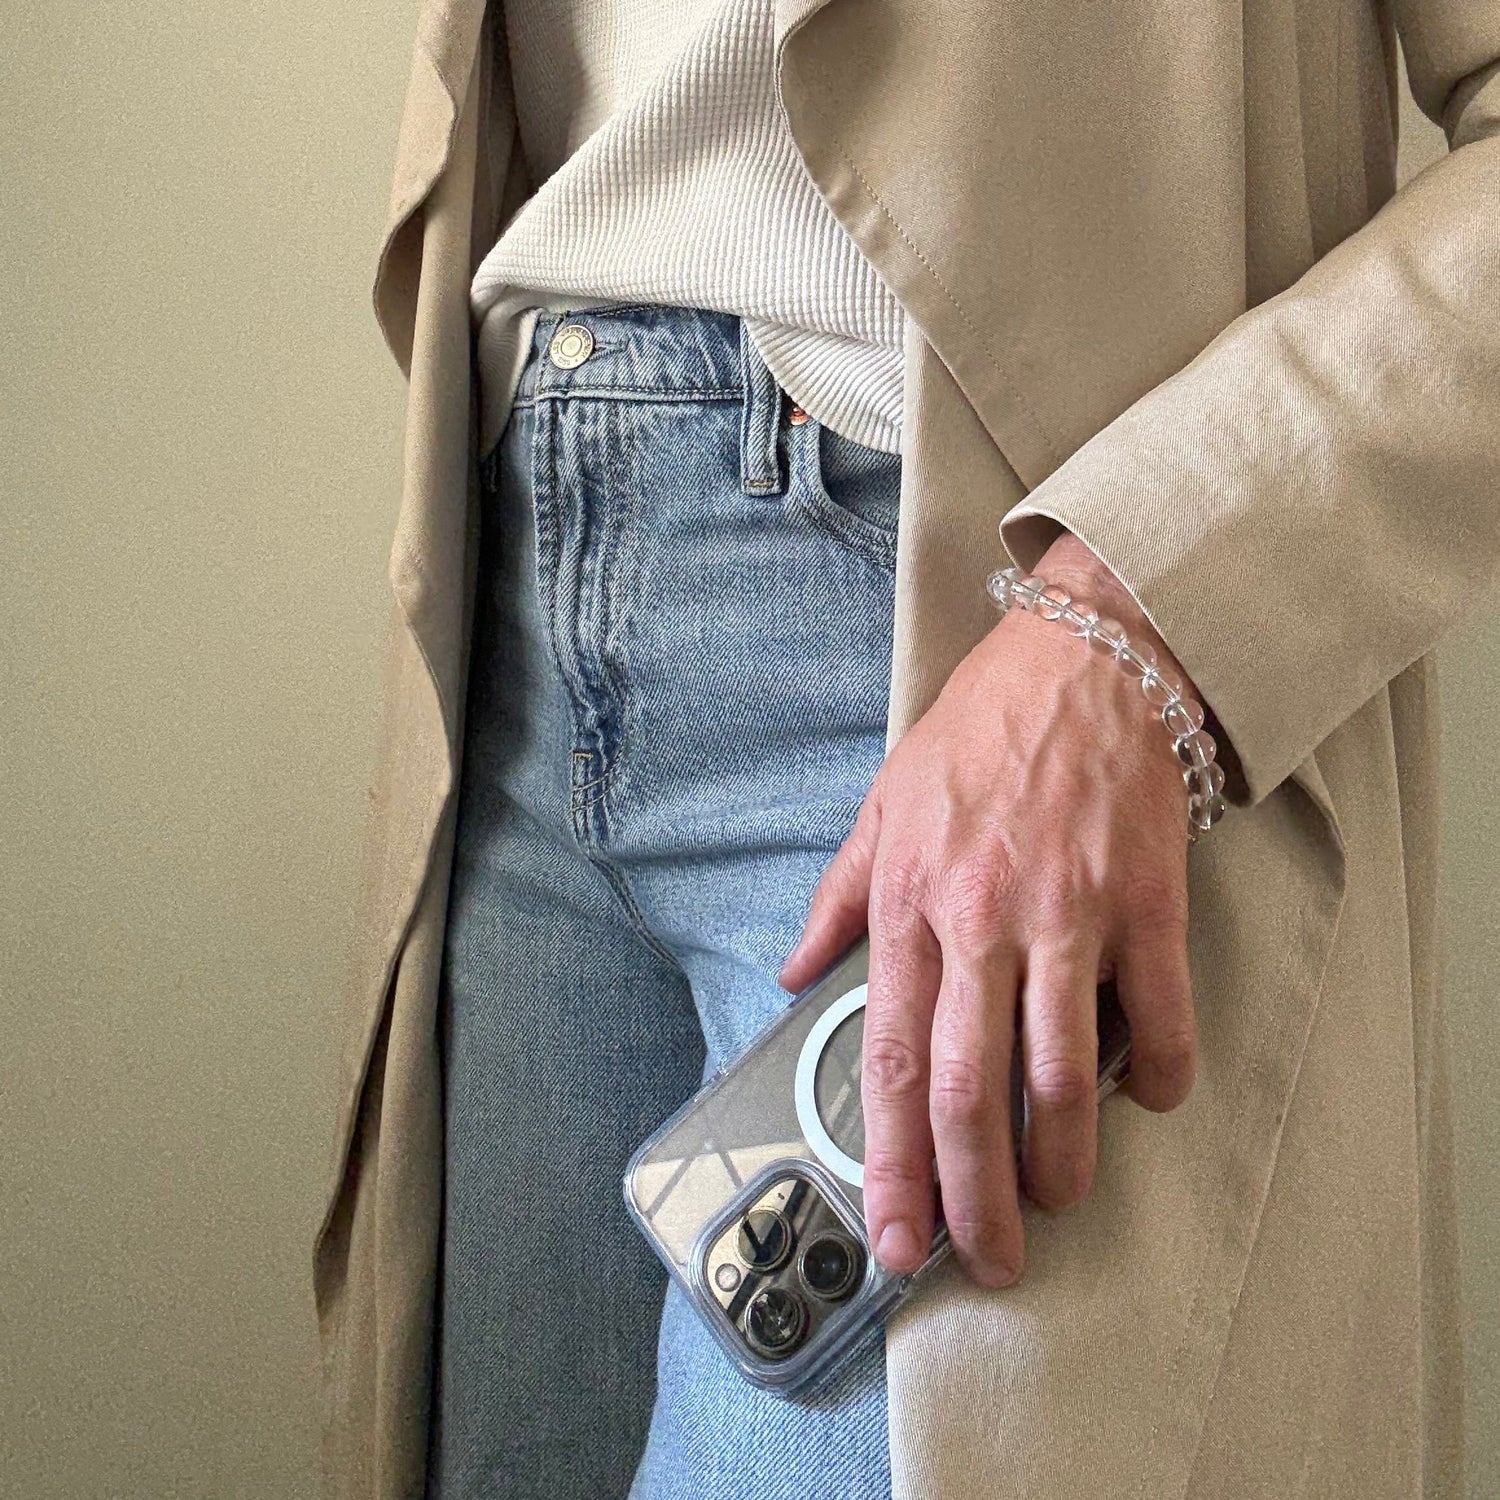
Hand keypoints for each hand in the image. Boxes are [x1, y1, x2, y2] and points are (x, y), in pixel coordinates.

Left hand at [778, 532, 1198, 1287]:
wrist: (1083, 660)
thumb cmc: (978, 735)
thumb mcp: (882, 806)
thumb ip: (837, 899)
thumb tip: (791, 973)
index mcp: (909, 905)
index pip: (887, 1060)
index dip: (889, 1163)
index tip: (895, 1235)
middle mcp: (981, 921)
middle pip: (968, 1093)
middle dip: (973, 1199)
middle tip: (984, 1261)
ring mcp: (1068, 915)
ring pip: (1061, 1076)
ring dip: (1061, 1162)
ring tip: (1056, 1203)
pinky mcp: (1146, 903)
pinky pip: (1157, 1017)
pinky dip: (1156, 1076)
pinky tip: (1146, 1099)